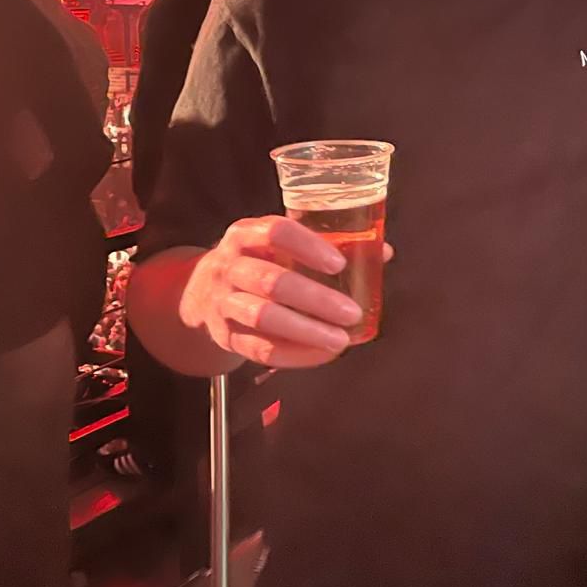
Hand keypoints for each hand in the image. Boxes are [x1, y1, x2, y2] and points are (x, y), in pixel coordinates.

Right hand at [180, 216, 388, 366]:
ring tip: (340, 340)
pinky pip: (258, 349)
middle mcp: (229, 265)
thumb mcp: (279, 245)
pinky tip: (321, 355)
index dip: (308, 247)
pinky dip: (294, 355)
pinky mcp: (225, 335)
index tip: (339, 264)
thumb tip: (383, 253)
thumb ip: (328, 245)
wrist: (202, 294)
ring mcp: (223, 302)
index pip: (275, 232)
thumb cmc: (258, 263)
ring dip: (306, 331)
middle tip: (351, 312)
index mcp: (246, 234)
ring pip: (263, 317)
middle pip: (271, 281)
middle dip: (316, 299)